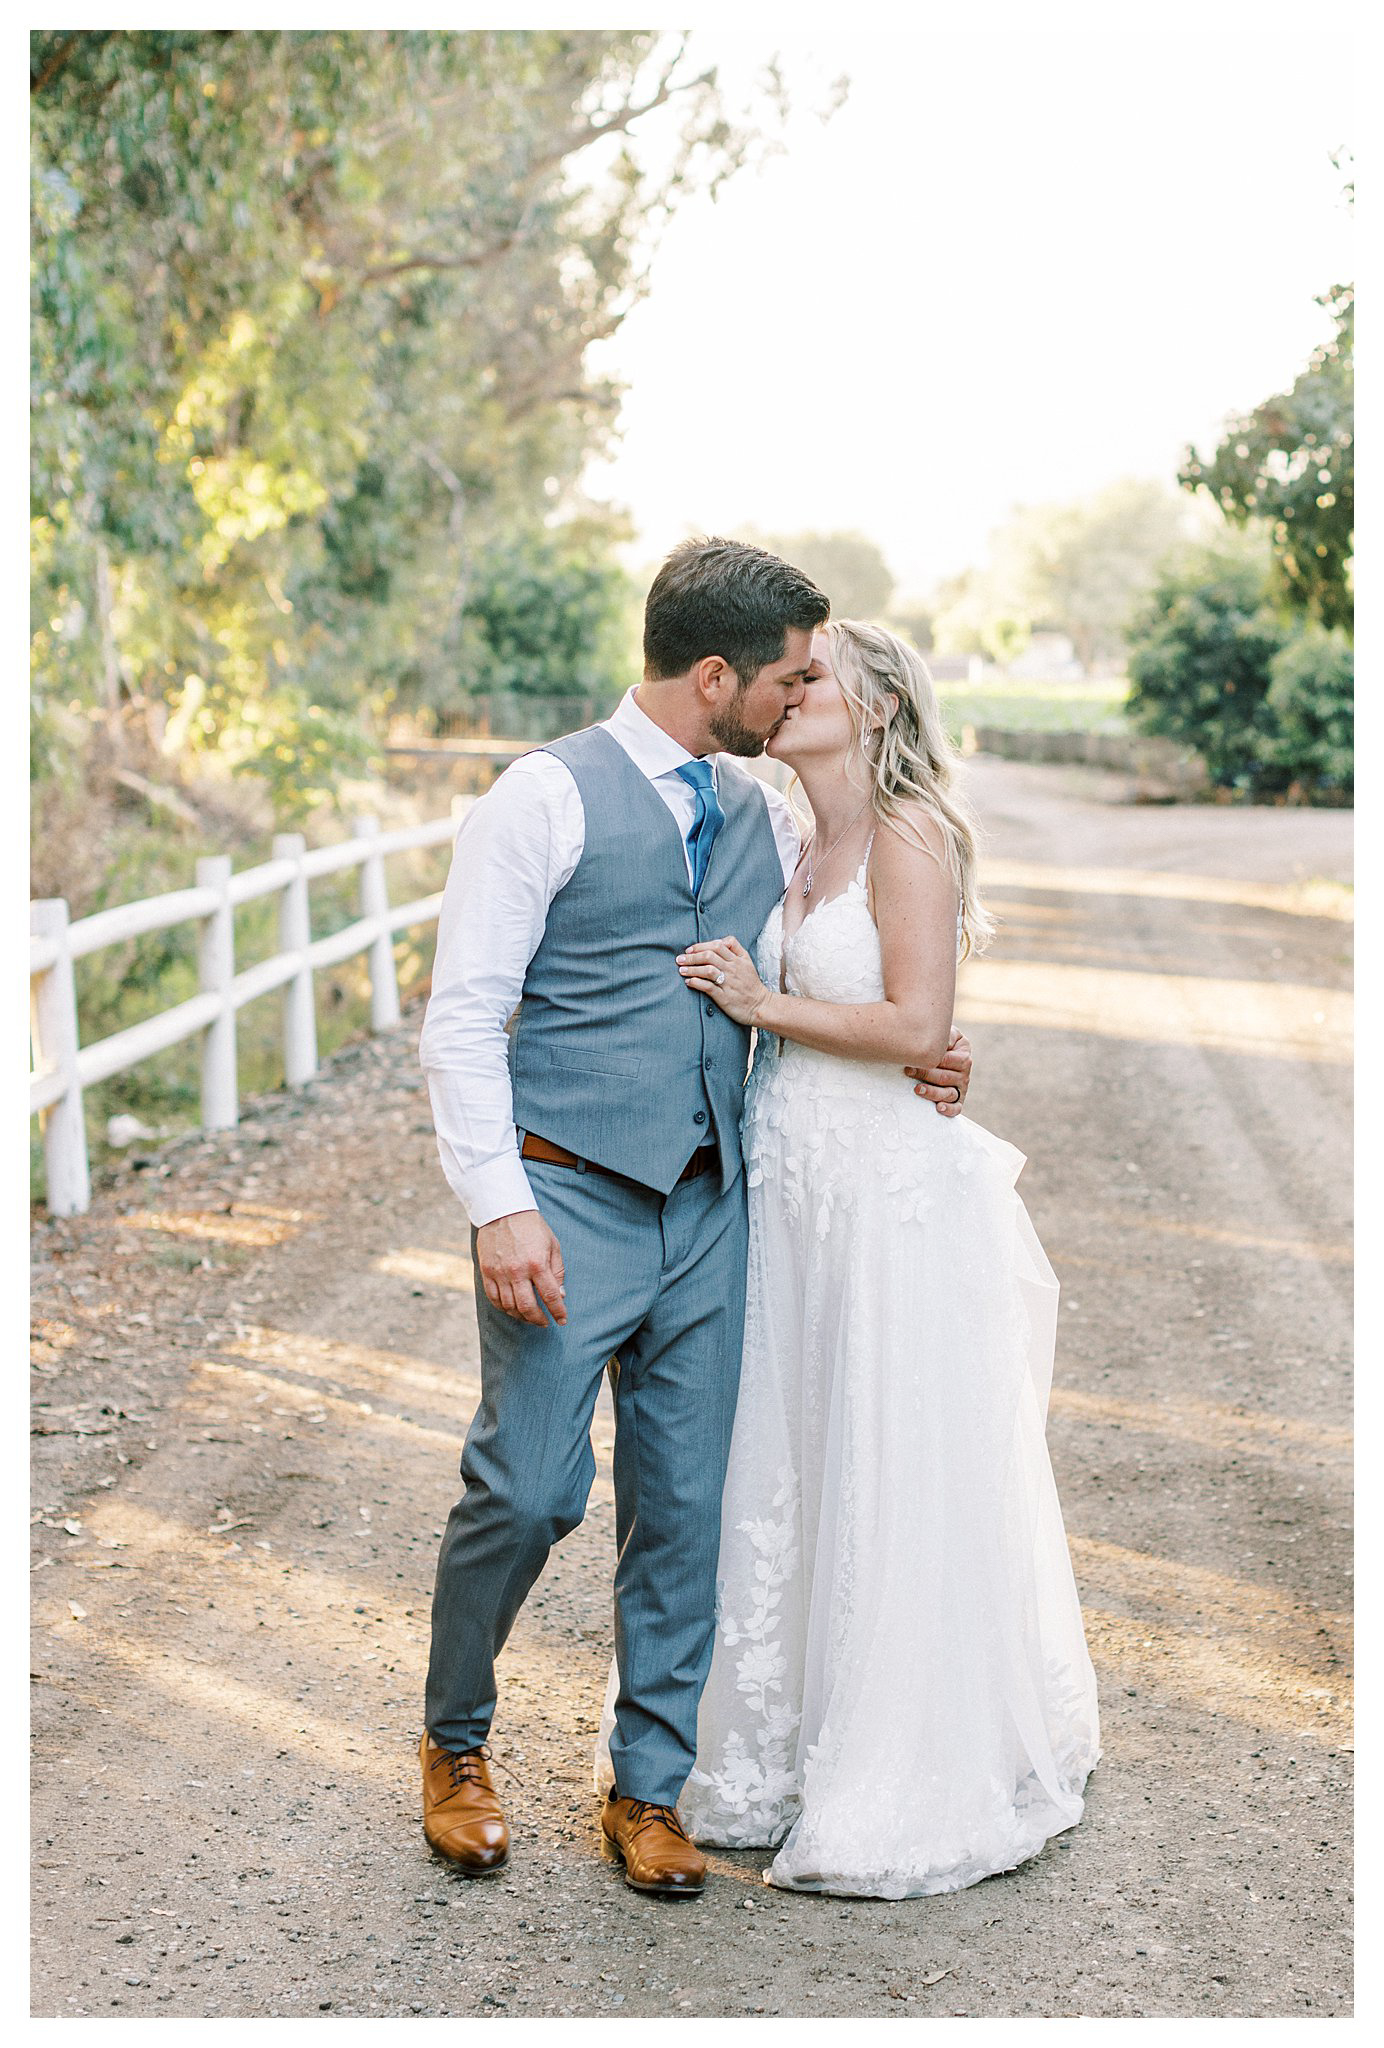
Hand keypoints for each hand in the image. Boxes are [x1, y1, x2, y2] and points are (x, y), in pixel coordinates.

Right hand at [476, 1209, 566, 1325]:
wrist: (504, 1210)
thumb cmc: (532, 1227)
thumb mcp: (552, 1245)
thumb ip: (557, 1271)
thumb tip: (560, 1295)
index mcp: (537, 1264)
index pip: (550, 1296)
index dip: (558, 1312)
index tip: (562, 1320)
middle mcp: (518, 1271)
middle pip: (528, 1307)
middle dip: (538, 1319)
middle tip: (544, 1323)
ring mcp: (500, 1273)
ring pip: (509, 1306)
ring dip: (521, 1316)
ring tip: (529, 1317)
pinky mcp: (486, 1271)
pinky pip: (493, 1298)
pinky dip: (503, 1308)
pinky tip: (511, 1309)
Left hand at [677, 936, 771, 1028]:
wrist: (761, 1006)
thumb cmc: (751, 985)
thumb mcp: (747, 962)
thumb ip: (735, 949)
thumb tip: (718, 942)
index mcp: (739, 959)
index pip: (719, 945)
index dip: (702, 945)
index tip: (690, 949)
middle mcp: (734, 969)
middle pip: (710, 956)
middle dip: (692, 956)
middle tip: (680, 959)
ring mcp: (729, 983)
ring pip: (708, 970)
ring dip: (692, 968)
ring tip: (681, 970)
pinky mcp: (725, 997)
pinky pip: (708, 987)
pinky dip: (696, 983)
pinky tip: (689, 982)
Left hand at [904, 1027, 971, 1116]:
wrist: (937, 1051)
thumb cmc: (938, 1042)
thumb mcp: (944, 1034)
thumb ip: (944, 1035)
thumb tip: (938, 1041)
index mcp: (964, 1056)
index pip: (948, 1061)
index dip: (931, 1061)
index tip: (913, 1060)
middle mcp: (965, 1073)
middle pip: (945, 1078)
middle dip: (925, 1075)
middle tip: (908, 1072)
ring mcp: (961, 1088)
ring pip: (948, 1094)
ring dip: (932, 1093)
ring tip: (917, 1089)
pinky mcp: (957, 1100)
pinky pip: (956, 1108)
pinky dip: (949, 1110)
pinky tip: (939, 1108)